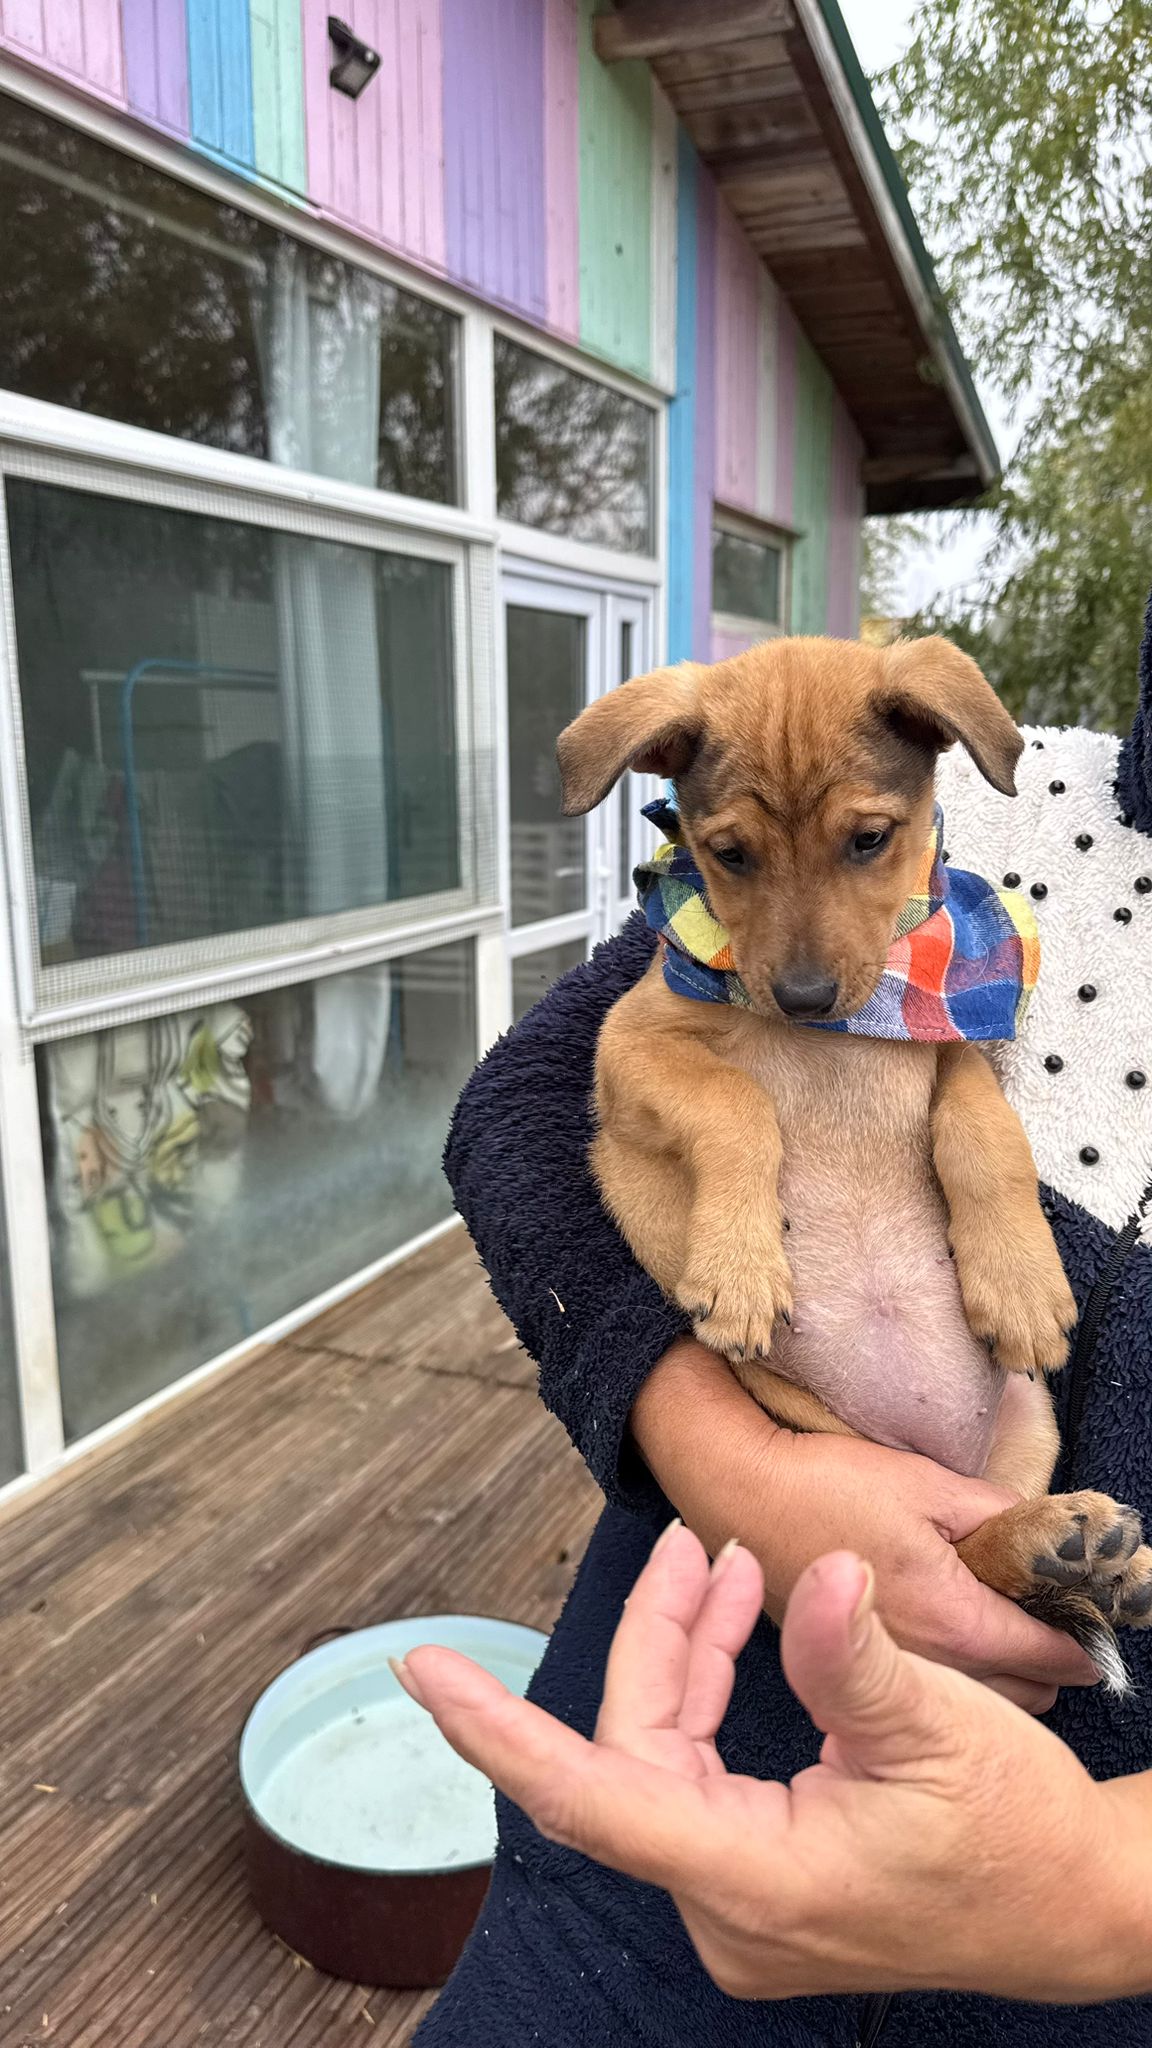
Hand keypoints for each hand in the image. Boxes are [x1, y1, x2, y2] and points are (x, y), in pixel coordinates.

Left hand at [397, 1527, 1151, 2003]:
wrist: (1074, 1906)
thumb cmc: (1012, 1829)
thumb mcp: (938, 1729)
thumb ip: (852, 1656)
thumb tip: (813, 1575)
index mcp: (754, 1879)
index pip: (592, 1799)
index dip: (499, 1733)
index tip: (424, 1672)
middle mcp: (726, 1908)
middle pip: (635, 1754)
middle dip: (656, 1641)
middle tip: (695, 1547)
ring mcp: (740, 1904)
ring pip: (664, 1760)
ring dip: (685, 1661)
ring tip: (726, 1570)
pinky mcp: (760, 1887)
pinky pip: (698, 1780)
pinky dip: (708, 1699)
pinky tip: (736, 1628)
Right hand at [630, 1339, 1097, 1710]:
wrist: (740, 1496)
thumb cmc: (830, 1485)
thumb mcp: (931, 1485)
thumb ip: (1004, 1519)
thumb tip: (1055, 1538)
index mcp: (955, 1622)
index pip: (1054, 1654)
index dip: (1085, 1633)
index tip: (1095, 1610)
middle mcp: (929, 1670)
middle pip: (1029, 1693)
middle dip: (1050, 1658)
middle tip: (1050, 1608)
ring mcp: (892, 1681)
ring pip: (985, 1703)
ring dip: (1007, 1672)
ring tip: (1001, 1619)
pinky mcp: (863, 1675)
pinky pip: (940, 1694)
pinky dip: (961, 1674)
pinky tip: (949, 1632)